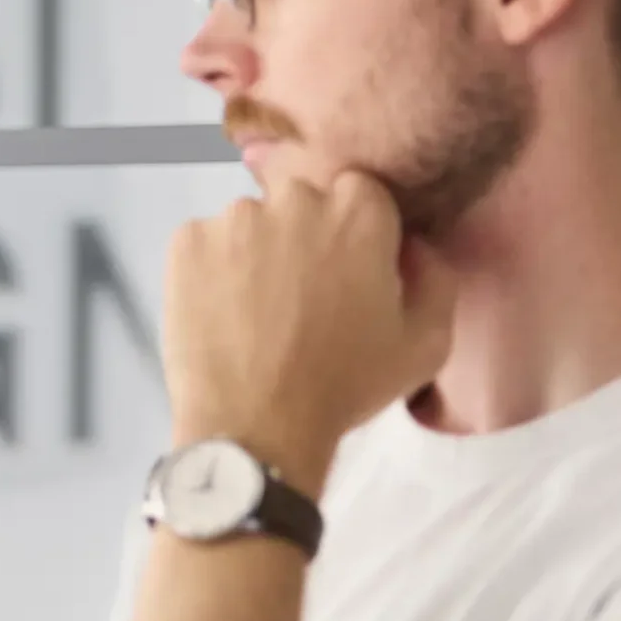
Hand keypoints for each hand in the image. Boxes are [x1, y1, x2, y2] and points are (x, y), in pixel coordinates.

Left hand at [161, 169, 454, 484]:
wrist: (256, 424)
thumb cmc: (347, 385)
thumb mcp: (427, 341)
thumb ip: (435, 275)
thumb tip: (412, 244)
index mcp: (359, 211)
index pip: (360, 196)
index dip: (355, 236)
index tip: (348, 274)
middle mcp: (295, 198)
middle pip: (303, 203)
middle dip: (305, 238)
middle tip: (302, 297)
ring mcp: (233, 218)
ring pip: (252, 224)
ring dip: (257, 253)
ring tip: (258, 312)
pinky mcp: (185, 242)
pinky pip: (206, 244)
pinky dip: (213, 269)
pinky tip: (222, 313)